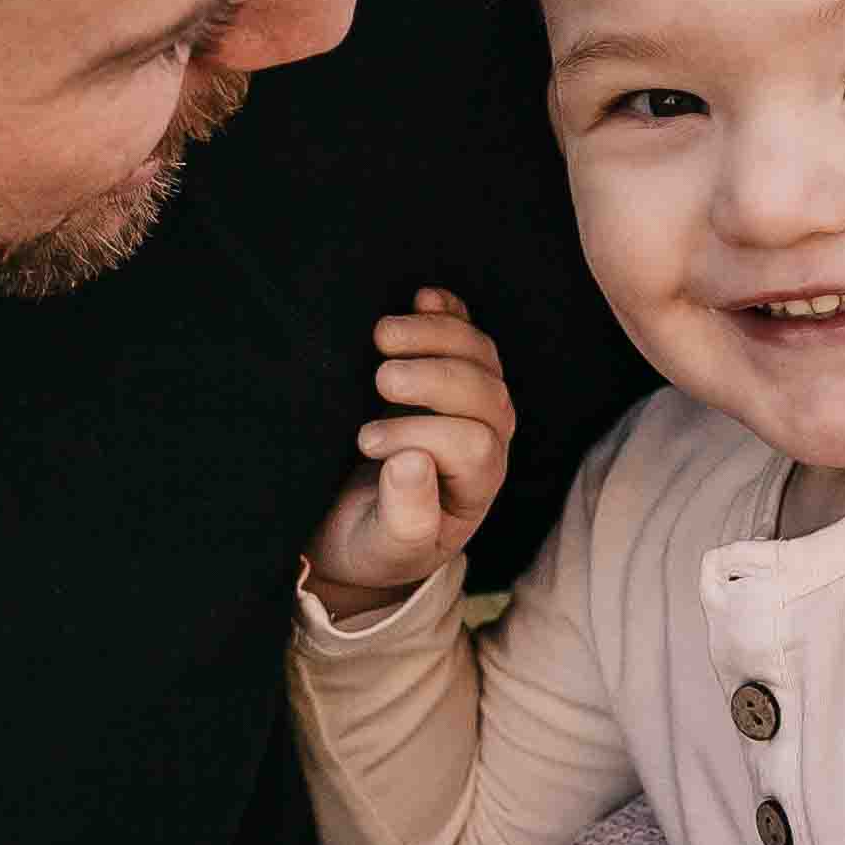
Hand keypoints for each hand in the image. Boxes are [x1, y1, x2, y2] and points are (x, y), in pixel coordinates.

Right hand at [304, 292, 511, 614]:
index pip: (474, 447)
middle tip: (382, 379)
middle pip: (488, 395)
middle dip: (437, 378)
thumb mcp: (384, 547)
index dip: (423, 436)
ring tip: (382, 335)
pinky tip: (420, 298)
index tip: (365, 442)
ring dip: (438, 335)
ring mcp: (472, 401)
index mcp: (476, 487)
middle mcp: (486, 440)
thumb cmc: (373, 542)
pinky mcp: (447, 371)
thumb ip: (404, 518)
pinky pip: (465, 332)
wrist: (356, 524)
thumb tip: (410, 462)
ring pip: (482, 356)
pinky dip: (447, 311)